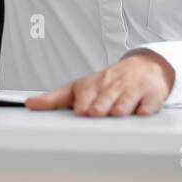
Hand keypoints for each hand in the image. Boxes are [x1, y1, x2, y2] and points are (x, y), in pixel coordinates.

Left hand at [25, 50, 174, 116]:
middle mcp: (113, 85)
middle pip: (107, 94)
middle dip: (102, 103)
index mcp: (94, 85)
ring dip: (122, 104)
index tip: (80, 109)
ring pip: (128, 97)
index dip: (84, 100)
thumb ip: (55, 99)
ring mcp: (133, 89)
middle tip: (96, 112)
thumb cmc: (107, 82)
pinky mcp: (151, 95)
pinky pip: (150, 101)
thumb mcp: (80, 88)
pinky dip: (147, 106)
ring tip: (116, 113)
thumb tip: (30, 104)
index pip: (88, 91)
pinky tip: (143, 111)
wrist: (142, 68)